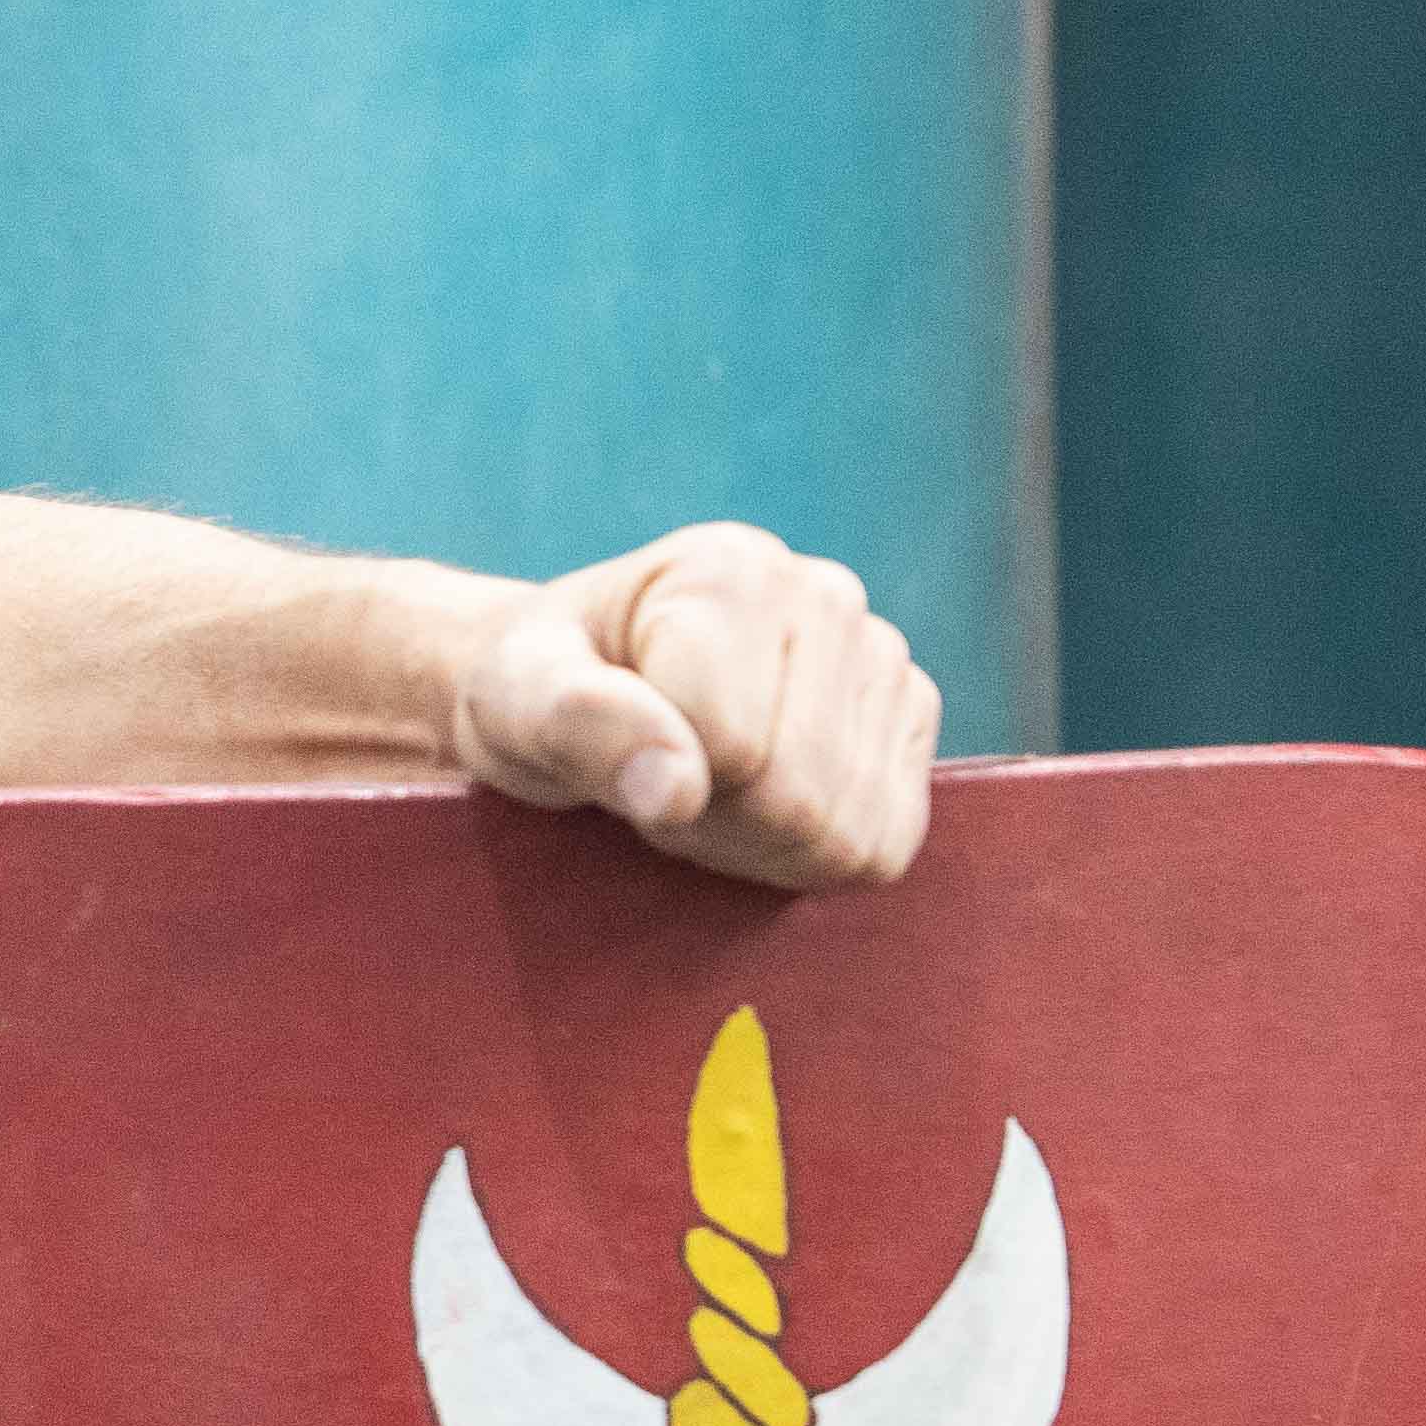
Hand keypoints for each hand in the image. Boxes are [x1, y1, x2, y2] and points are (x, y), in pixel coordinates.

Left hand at [443, 521, 937, 888]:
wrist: (575, 684)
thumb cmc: (536, 689)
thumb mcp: (514, 699)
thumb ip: (578, 724)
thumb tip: (677, 786)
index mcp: (730, 570)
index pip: (732, 747)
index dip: (661, 786)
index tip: (618, 753)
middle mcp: (826, 594)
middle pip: (799, 798)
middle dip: (712, 822)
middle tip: (656, 782)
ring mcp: (882, 654)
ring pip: (848, 832)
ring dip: (756, 844)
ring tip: (701, 786)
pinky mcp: (911, 717)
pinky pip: (885, 844)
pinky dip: (812, 855)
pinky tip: (756, 804)